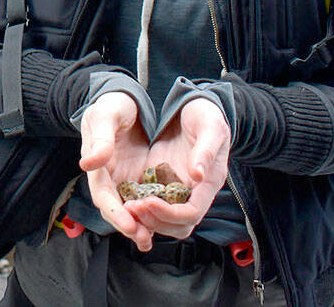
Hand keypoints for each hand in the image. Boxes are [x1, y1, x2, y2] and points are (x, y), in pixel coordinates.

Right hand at [77, 91, 153, 249]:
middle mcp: (108, 176)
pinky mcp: (137, 177)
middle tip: (142, 238)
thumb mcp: (106, 116)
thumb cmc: (111, 105)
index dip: (114, 212)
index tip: (128, 225)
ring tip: (149, 241)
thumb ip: (101, 140)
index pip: (102, 194)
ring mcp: (122, 178)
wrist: (122, 99)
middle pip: (114, 208)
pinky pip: (143, 200)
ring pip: (128, 209)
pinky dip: (150, 214)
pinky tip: (162, 224)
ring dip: (138, 225)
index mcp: (96, 164)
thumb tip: (88, 163)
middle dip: (127, 225)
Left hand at [122, 97, 231, 240]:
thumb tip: (199, 175)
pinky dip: (139, 208)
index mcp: (209, 182)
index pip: (192, 213)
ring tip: (126, 207)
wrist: (195, 108)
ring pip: (163, 220)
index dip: (170, 213)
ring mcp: (176, 188)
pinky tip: (123, 200)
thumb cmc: (207, 115)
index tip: (148, 202)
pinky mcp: (161, 181)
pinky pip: (151, 204)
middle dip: (155, 220)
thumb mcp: (210, 126)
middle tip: (132, 207)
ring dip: (145, 219)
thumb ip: (205, 150)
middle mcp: (193, 191)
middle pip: (177, 225)